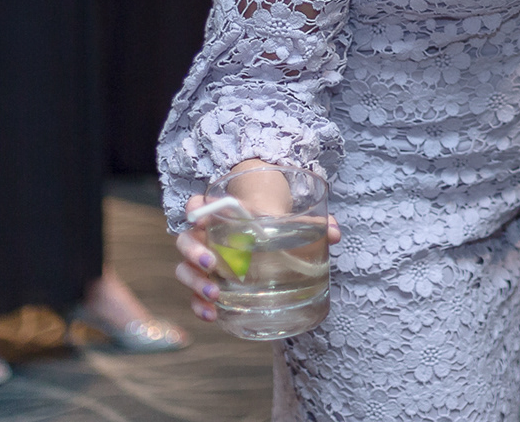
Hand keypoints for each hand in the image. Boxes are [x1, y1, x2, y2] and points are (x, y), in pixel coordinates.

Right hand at [173, 190, 341, 323]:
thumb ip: (309, 223)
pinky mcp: (207, 282)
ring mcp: (202, 260)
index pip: (198, 204)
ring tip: (214, 295)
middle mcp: (205, 235)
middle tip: (212, 264)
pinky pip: (194, 294)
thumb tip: (335, 234)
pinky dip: (199, 305)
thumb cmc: (270, 221)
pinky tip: (212, 315)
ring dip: (195, 282)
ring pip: (184, 269)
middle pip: (185, 239)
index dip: (196, 209)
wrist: (261, 229)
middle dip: (194, 252)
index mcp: (220, 213)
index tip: (202, 219)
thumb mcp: (287, 217)